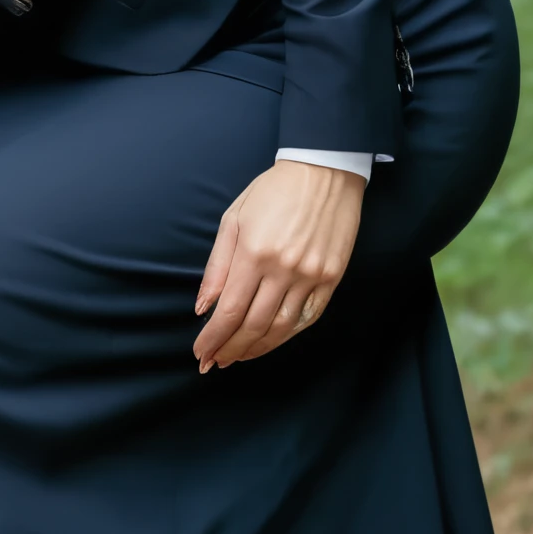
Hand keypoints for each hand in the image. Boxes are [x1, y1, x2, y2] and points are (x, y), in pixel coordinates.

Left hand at [193, 158, 365, 371]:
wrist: (323, 170)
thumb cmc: (272, 191)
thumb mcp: (233, 219)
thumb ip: (217, 266)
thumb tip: (203, 306)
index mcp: (254, 252)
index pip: (229, 310)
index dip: (213, 337)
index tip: (200, 353)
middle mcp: (284, 268)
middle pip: (253, 325)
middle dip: (230, 349)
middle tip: (214, 363)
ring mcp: (312, 275)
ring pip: (281, 327)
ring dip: (257, 348)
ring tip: (238, 357)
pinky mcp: (332, 277)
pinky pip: (308, 318)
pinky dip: (287, 335)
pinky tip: (270, 342)